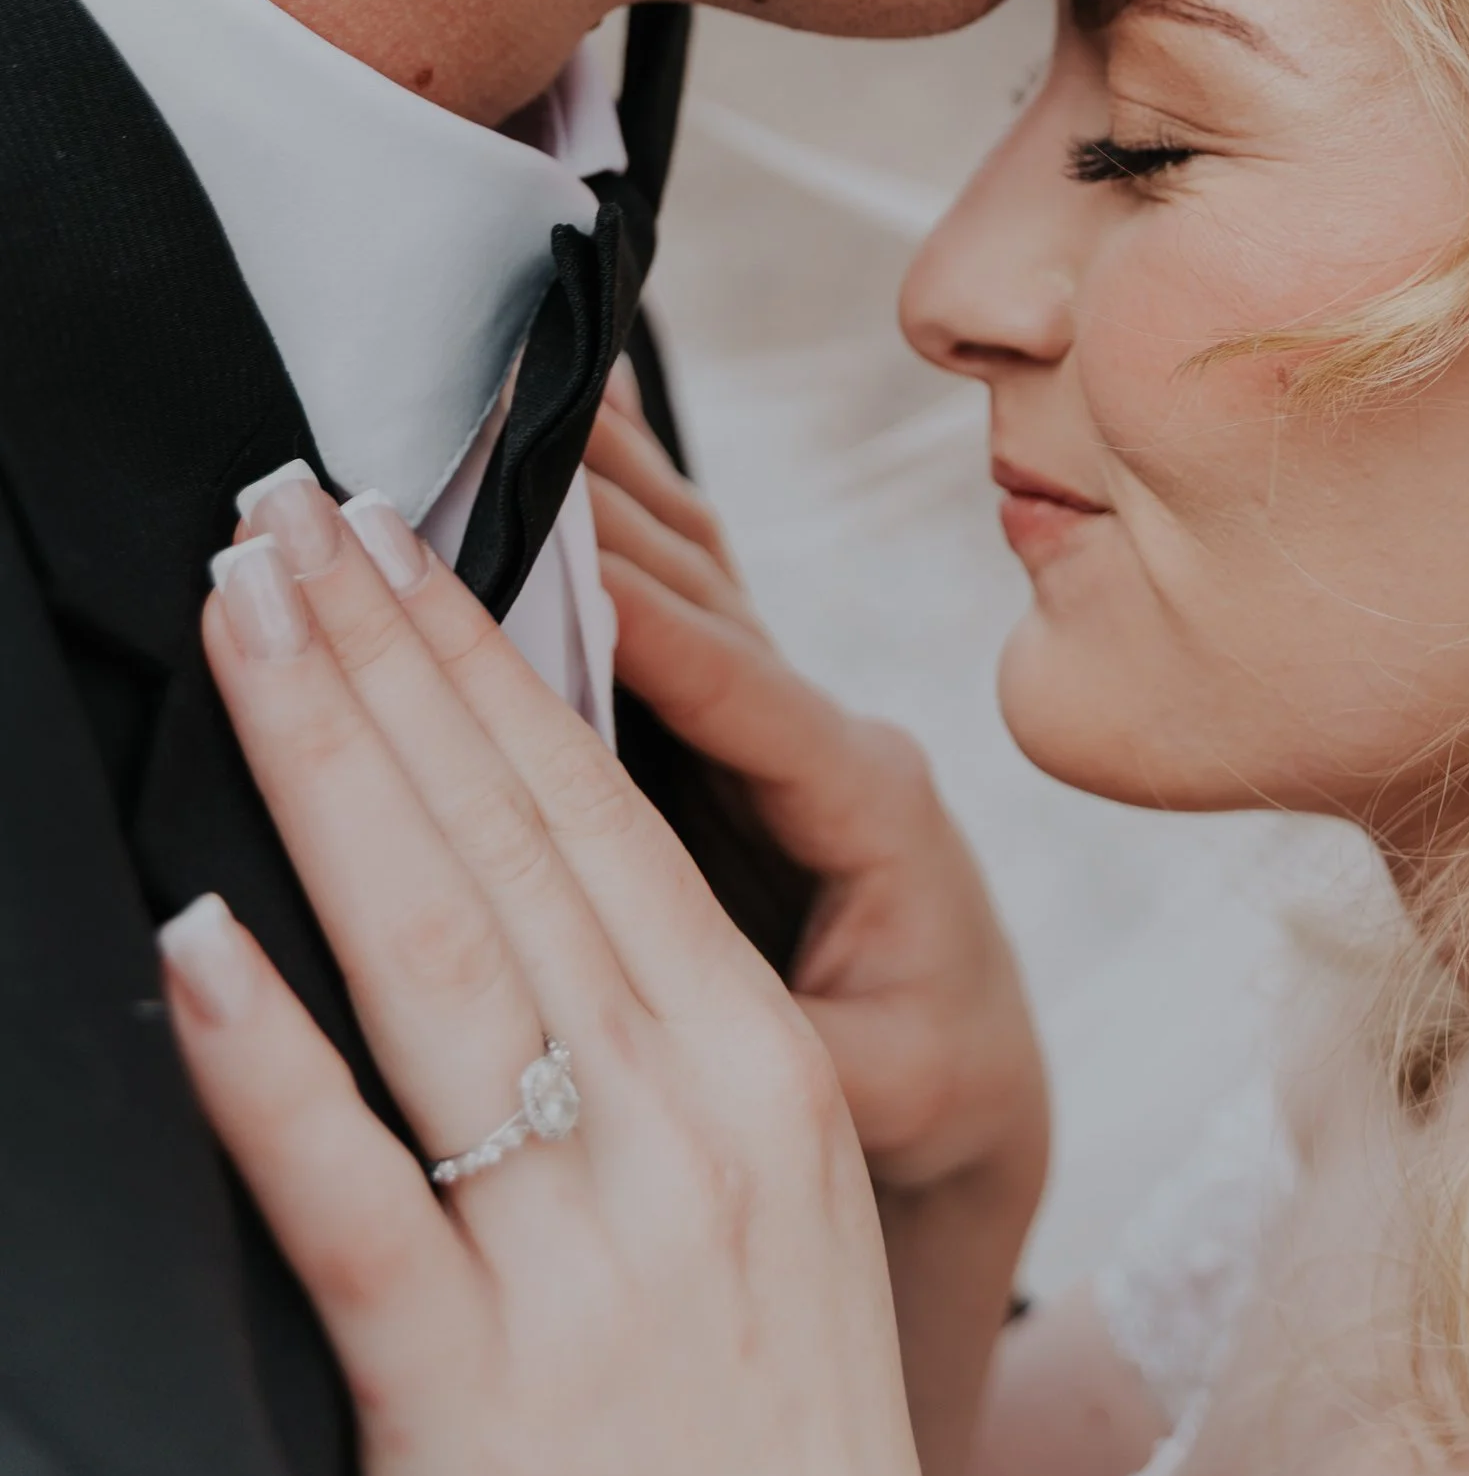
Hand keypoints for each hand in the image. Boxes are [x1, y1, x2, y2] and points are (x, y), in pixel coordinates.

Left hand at [162, 474, 923, 1475]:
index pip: (598, 812)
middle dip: (385, 658)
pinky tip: (198, 946)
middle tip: (286, 517)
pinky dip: (267, 1062)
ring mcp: (587, 1260)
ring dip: (323, 768)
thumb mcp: (769, 1197)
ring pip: (434, 960)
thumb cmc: (769, 1434)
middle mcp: (690, 1129)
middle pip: (509, 841)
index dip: (485, 660)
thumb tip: (503, 868)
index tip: (397, 537)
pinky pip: (355, 1199)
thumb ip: (660, 1039)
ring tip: (242, 633)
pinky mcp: (475, 1402)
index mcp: (757, 1070)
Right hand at [589, 375, 1047, 1475]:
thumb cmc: (930, 1096)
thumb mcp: (881, 1091)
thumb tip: (710, 1019)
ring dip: (602, 482)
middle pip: (704, 600)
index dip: (655, 623)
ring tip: (513, 380)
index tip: (566, 549)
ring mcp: (782, 714)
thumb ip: (801, 1046)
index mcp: (867, 801)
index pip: (748, 694)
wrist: (972, 1089)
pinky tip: (584, 403)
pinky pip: (675, 587)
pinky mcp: (733, 724)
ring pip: (683, 572)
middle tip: (489, 430)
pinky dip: (622, 497)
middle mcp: (828, 730)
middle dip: (600, 516)